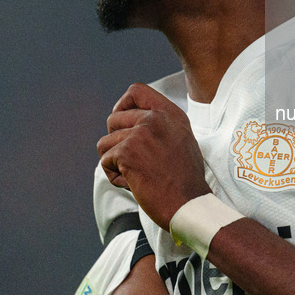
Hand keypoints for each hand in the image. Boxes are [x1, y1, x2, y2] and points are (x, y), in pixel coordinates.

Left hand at [97, 83, 210, 228]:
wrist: (189, 203)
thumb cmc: (186, 178)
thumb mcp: (182, 139)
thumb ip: (161, 125)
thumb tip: (132, 122)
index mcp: (170, 113)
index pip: (136, 90)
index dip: (122, 105)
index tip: (122, 123)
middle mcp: (155, 118)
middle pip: (114, 119)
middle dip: (115, 142)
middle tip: (131, 161)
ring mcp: (140, 133)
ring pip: (105, 143)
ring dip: (114, 162)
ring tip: (135, 175)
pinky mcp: (127, 152)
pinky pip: (105, 161)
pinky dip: (115, 177)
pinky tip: (134, 184)